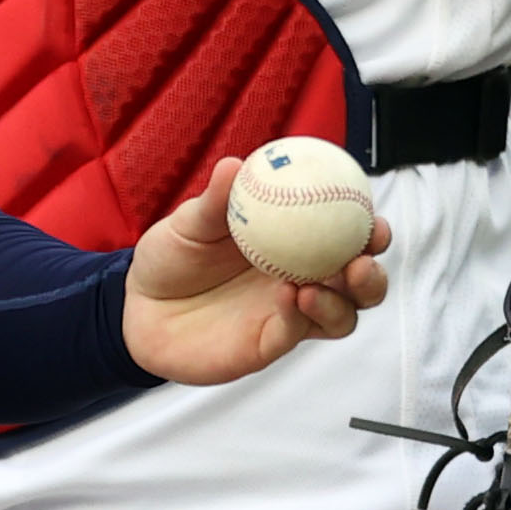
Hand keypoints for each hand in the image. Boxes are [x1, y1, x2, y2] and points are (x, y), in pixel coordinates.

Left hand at [121, 157, 390, 385]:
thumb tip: (235, 163)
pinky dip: (298, 317)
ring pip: (341, 318)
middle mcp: (304, 281)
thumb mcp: (190, 223)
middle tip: (360, 260)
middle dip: (371, 275)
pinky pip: (295, 333)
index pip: (348, 239)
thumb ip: (216, 200)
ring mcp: (289, 316)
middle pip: (359, 286)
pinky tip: (288, 297)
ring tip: (314, 286)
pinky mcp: (267, 346)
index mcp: (297, 244)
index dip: (370, 231)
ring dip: (340, 303)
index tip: (373, 219)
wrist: (138, 306)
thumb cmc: (172, 256)